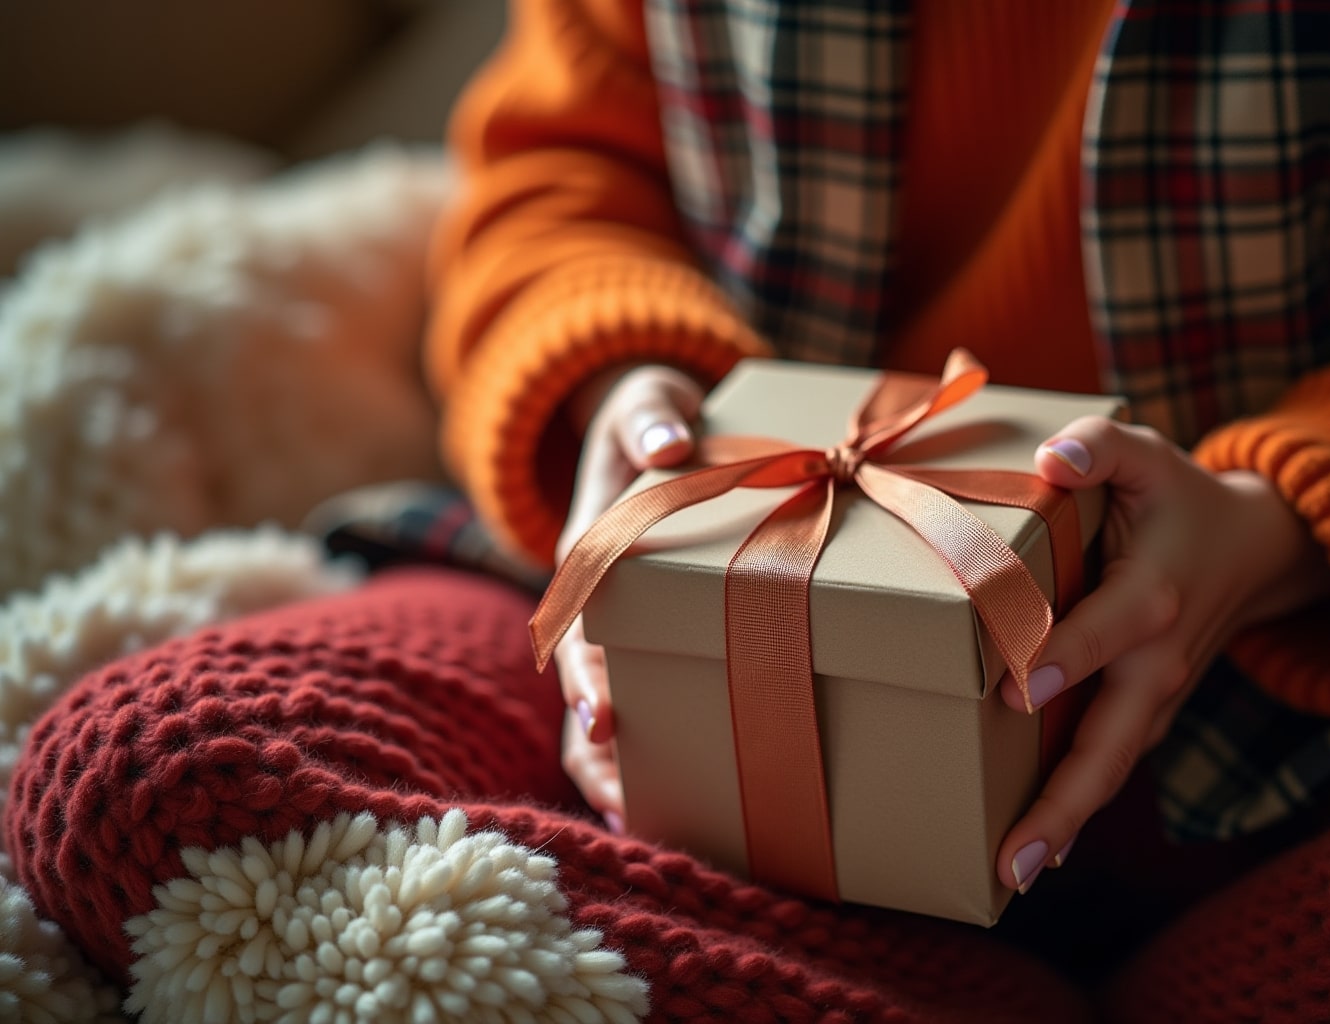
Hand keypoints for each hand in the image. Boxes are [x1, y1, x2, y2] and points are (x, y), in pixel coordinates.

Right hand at [553, 364, 704, 829]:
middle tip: (626, 802)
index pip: (579, 625)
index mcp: (589, 555)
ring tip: (648, 826)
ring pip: (606, 709)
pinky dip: (655, 752)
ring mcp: (621, 630)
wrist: (656, 430)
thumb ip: (650, 419)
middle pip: (585, 687)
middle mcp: (595, 604)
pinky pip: (646, 701)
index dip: (587, 674)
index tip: (603, 719)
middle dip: (598, 749)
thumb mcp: (646, 405)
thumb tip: (670, 445)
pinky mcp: (651, 641)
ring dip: (620, 767)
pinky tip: (686, 805)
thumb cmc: (654, 421)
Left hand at [993, 418, 1329, 891]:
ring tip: (1010, 876)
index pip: (1103, 630)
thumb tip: (1051, 461)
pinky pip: (1112, 767)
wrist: (1254, 551)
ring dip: (1065, 823)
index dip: (1067, 654)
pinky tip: (1037, 854)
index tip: (1021, 686)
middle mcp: (1157, 661)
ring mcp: (1157, 698)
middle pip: (1111, 743)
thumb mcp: (1144, 454)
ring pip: (1111, 770)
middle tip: (1011, 861)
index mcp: (1152, 595)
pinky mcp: (1150, 716)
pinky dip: (1078, 811)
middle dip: (1063, 802)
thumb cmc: (1177, 498)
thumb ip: (1098, 450)